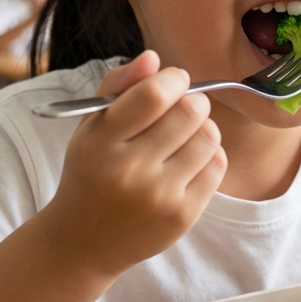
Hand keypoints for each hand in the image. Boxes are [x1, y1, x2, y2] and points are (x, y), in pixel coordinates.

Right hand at [39, 50, 226, 278]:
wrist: (82, 243)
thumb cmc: (92, 171)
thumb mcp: (91, 126)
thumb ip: (119, 85)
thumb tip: (154, 58)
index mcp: (101, 142)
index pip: (154, 95)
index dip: (174, 79)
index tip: (173, 81)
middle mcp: (129, 171)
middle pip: (190, 112)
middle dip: (193, 100)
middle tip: (183, 107)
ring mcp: (158, 197)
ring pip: (209, 137)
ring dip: (203, 127)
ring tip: (185, 135)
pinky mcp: (182, 216)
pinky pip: (218, 166)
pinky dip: (210, 155)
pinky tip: (190, 160)